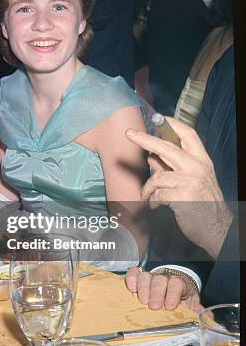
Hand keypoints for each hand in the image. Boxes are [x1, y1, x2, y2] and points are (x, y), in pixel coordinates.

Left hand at [125, 116, 230, 257]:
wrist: (217, 228)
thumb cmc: (202, 203)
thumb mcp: (192, 180)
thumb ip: (172, 167)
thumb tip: (152, 156)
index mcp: (202, 161)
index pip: (189, 135)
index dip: (173, 125)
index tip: (158, 117)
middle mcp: (198, 168)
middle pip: (167, 148)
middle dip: (145, 139)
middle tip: (128, 133)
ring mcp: (191, 181)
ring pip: (157, 176)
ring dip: (148, 187)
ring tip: (148, 196)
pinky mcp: (183, 197)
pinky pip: (157, 194)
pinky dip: (153, 200)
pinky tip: (156, 205)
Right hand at [125, 267, 202, 311]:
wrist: (175, 288)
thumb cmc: (181, 298)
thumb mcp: (192, 304)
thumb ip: (198, 311)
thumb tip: (210, 319)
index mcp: (180, 284)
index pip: (176, 284)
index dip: (172, 293)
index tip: (170, 305)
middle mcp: (165, 278)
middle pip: (159, 280)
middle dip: (156, 293)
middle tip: (153, 306)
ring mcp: (151, 277)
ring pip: (145, 276)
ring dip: (143, 288)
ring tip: (142, 300)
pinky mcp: (140, 278)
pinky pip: (134, 273)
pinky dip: (131, 279)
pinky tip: (131, 288)